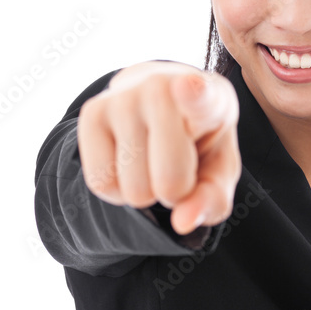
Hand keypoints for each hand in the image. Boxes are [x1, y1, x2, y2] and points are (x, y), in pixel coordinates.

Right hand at [76, 61, 240, 234]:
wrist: (162, 98)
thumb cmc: (198, 140)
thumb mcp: (219, 169)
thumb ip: (212, 199)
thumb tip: (182, 223)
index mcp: (209, 97)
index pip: (199, 96)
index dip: (194, 94)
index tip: (188, 86)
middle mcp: (160, 87)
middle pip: (169, 180)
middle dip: (174, 191)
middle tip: (176, 165)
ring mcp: (122, 97)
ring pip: (133, 188)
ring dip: (144, 192)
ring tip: (151, 161)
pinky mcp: (91, 111)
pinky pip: (100, 183)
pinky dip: (116, 192)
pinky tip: (127, 165)